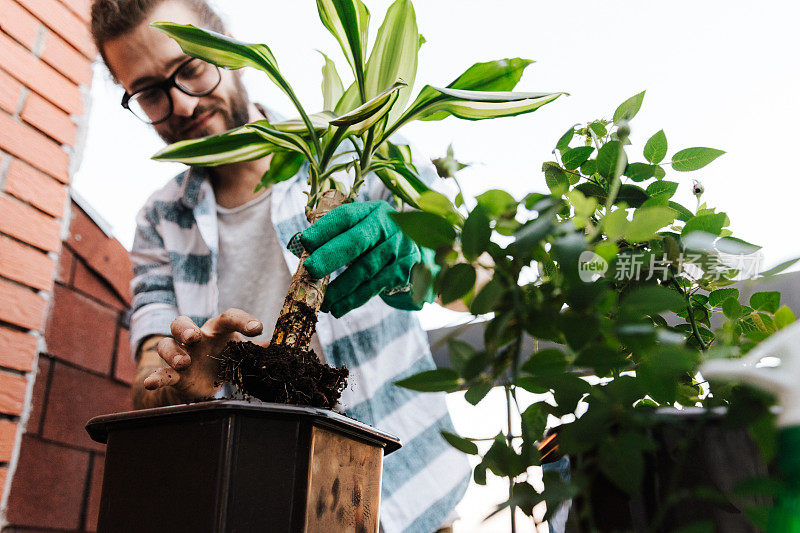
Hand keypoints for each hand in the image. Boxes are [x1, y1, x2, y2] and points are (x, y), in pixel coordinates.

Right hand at [143, 308, 262, 399]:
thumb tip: (285, 346)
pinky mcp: (174, 374)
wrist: (206, 377)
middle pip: (182, 323)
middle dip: (186, 328)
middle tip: (195, 337)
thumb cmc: (226, 356)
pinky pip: (161, 372)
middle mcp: (196, 337)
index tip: (258, 328)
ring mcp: (182, 354)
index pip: (228, 318)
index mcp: (218, 329)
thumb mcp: (244, 352)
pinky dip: (156, 377)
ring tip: (184, 362)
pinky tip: (151, 383)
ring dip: (173, 352)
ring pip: (167, 345)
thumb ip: (260, 349)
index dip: (243, 320)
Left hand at [300, 200, 435, 317]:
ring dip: (340, 287)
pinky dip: (354, 299)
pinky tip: (338, 308)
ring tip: (321, 301)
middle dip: (330, 256)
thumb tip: (302, 245)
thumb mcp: (365, 233)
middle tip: (310, 270)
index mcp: (374, 211)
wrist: (423, 259)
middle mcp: (390, 225)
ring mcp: (402, 248)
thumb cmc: (382, 246)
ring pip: (366, 269)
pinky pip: (376, 286)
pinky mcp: (408, 270)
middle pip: (356, 241)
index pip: (346, 216)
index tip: (305, 242)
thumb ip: (338, 236)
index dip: (324, 229)